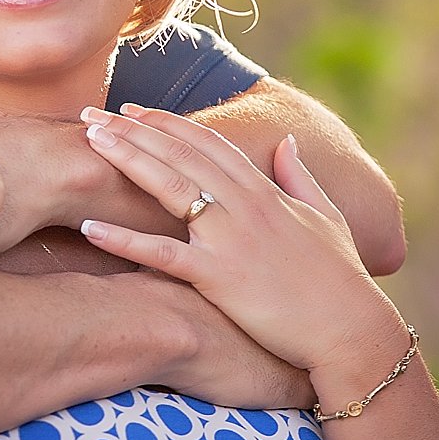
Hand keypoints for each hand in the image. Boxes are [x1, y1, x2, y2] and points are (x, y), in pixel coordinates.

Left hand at [78, 106, 399, 383]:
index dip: (166, 123)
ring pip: (169, 188)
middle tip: (88, 114)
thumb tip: (286, 143)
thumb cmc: (340, 280)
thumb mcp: (326, 217)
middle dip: (132, 130)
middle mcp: (245, 205)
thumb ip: (300, 177)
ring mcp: (231, 238)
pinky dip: (123, 241)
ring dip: (126, 160)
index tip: (132, 110)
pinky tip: (87, 229)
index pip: (207, 143)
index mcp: (265, 190)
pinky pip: (162, 254)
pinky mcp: (220, 277)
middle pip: (180, 154)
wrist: (351, 329)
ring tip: (87, 143)